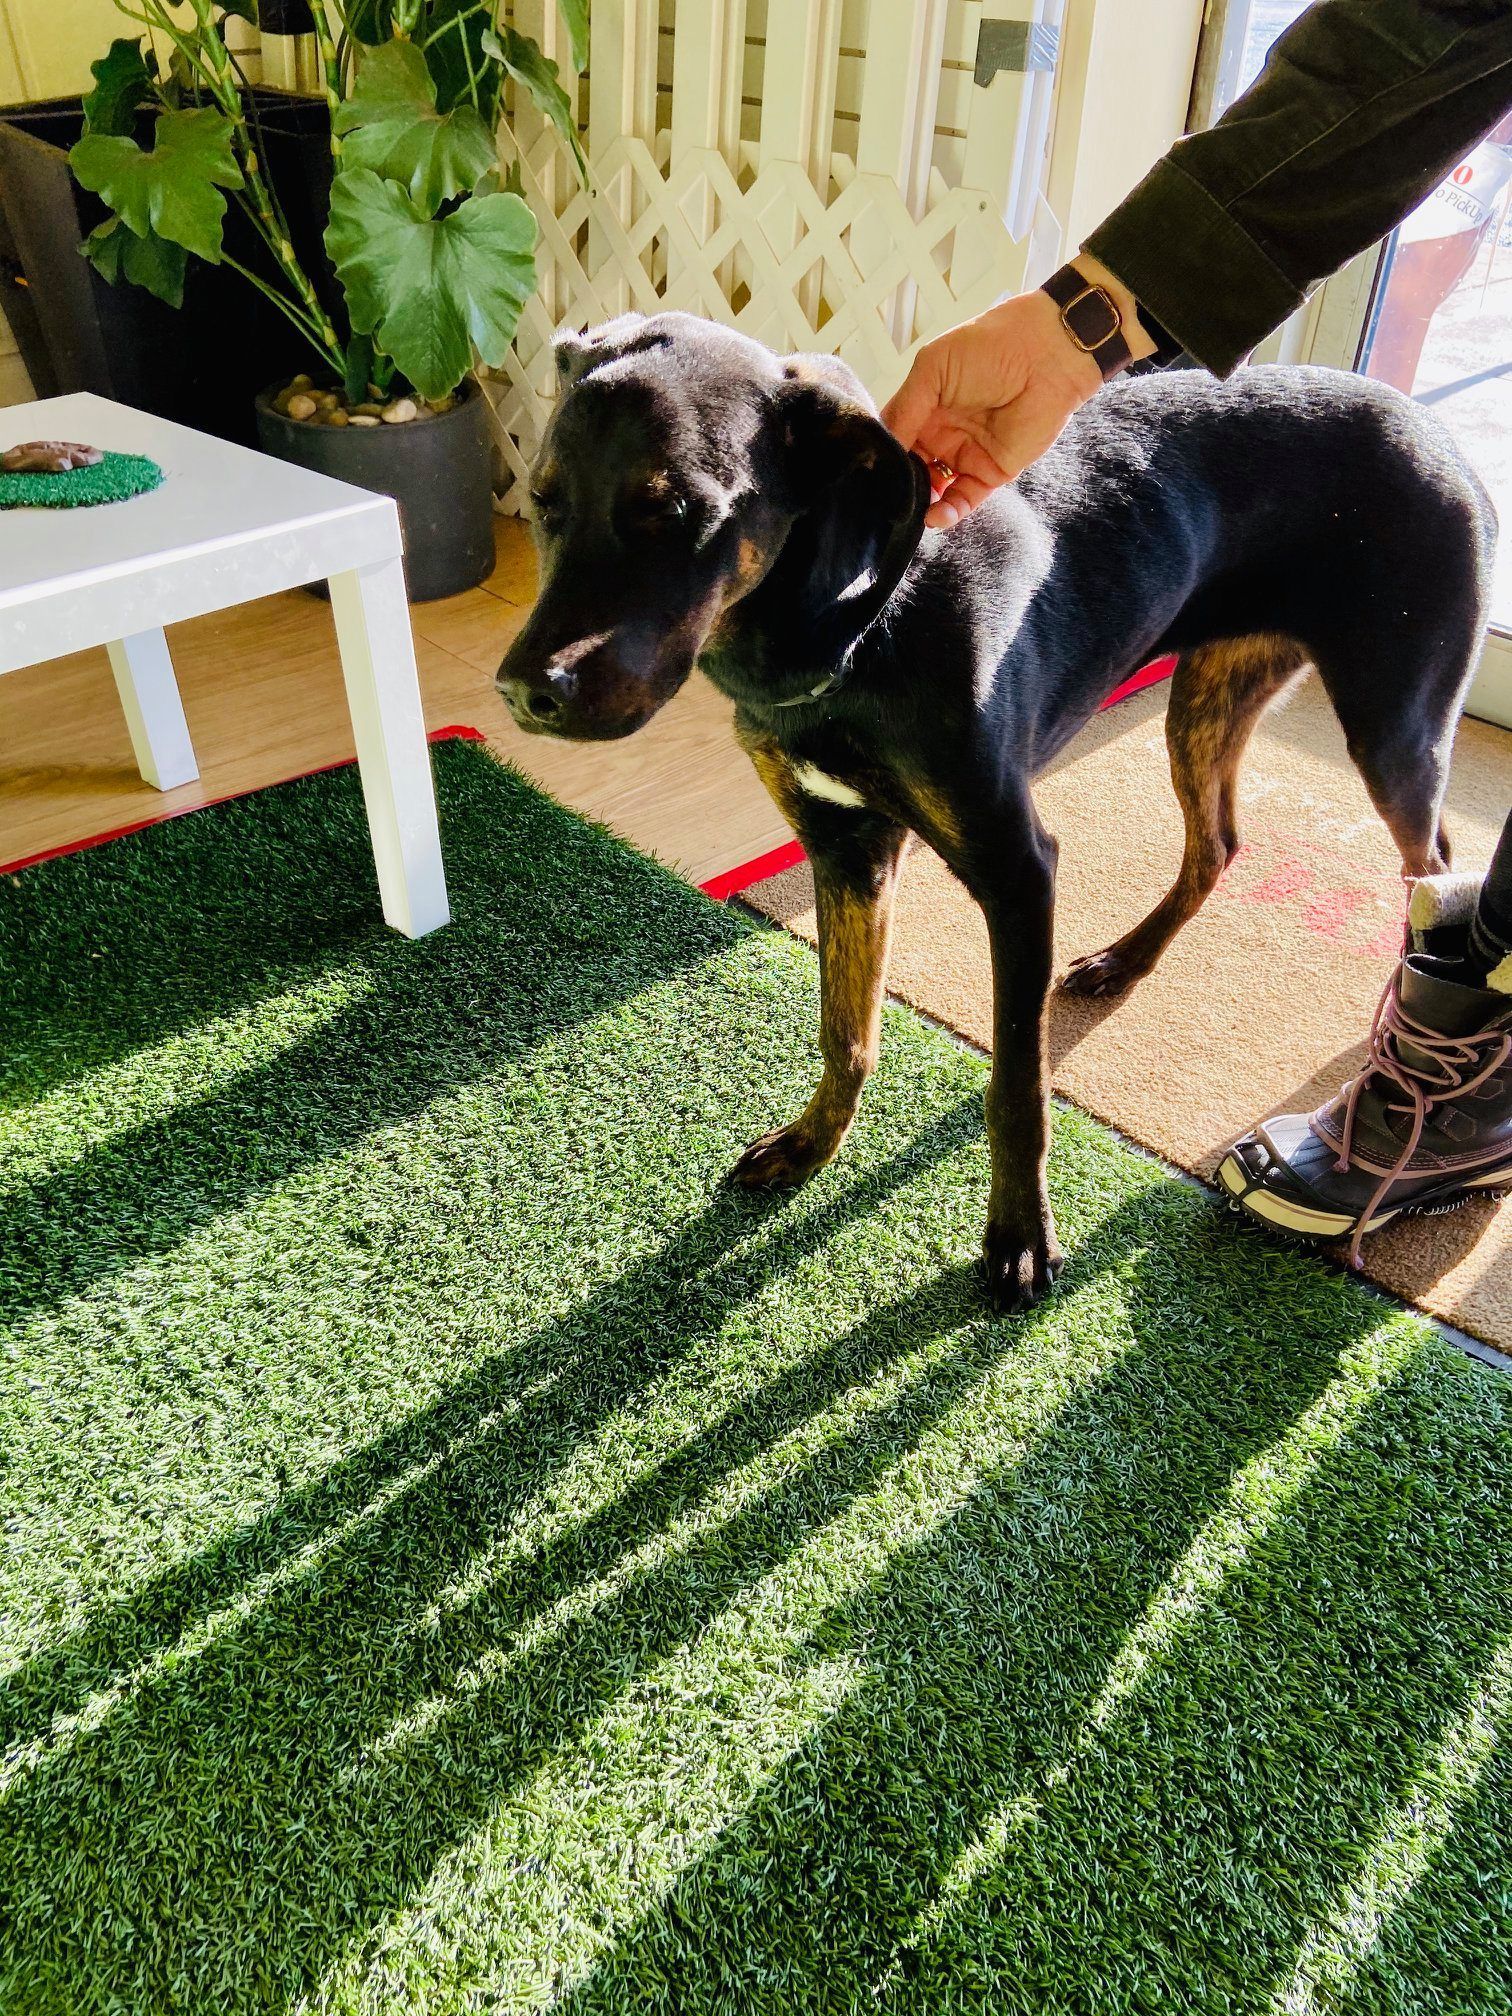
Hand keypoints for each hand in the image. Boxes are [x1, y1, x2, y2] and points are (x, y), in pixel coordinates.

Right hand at [883, 258, 1153, 528]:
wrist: (1045, 355)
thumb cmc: (988, 347)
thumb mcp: (933, 367)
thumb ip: (906, 408)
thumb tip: (884, 447)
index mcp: (923, 407)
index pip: (892, 437)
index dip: (879, 455)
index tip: (863, 473)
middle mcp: (939, 434)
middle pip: (908, 469)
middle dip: (898, 485)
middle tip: (883, 500)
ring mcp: (964, 456)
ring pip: (933, 490)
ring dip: (919, 503)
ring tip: (906, 512)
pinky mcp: (990, 473)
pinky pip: (963, 500)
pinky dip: (947, 512)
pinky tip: (933, 516)